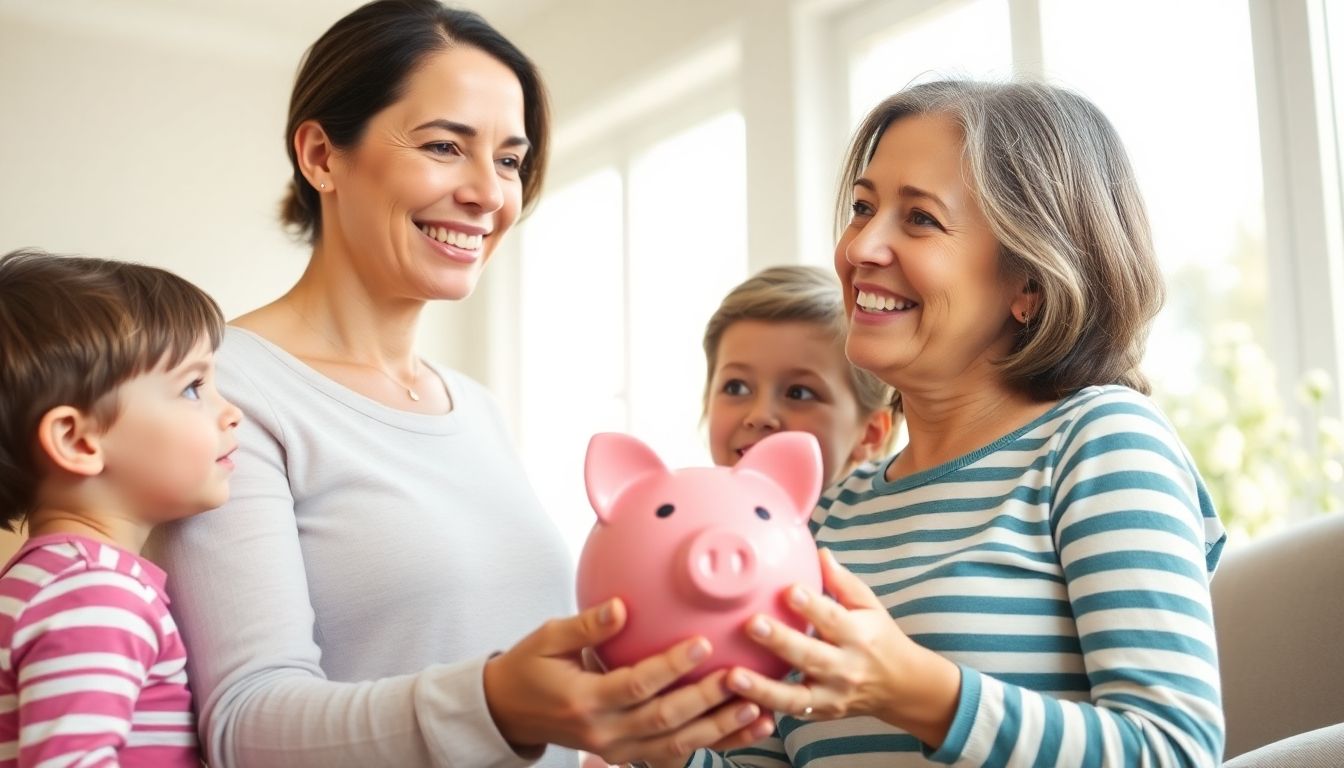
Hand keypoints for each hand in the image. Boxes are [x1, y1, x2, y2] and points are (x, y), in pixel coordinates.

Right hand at [484, 598, 774, 763]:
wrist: (510, 712)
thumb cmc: (529, 668)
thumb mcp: (548, 638)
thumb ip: (587, 625)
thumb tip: (621, 606)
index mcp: (585, 700)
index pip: (637, 684)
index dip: (671, 666)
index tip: (702, 642)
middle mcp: (605, 732)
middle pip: (665, 719)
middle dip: (707, 700)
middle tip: (741, 677)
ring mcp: (618, 749)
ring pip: (677, 744)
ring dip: (720, 730)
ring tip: (757, 711)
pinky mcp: (629, 754)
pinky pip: (674, 753)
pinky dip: (712, 744)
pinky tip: (743, 731)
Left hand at [724, 549, 961, 746]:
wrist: (901, 687)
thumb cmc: (879, 638)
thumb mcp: (869, 606)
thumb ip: (842, 582)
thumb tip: (820, 552)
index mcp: (858, 635)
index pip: (833, 618)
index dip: (811, 606)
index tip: (788, 590)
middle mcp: (845, 667)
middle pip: (810, 656)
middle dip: (780, 641)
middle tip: (752, 624)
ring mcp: (832, 695)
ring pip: (795, 696)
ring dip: (762, 687)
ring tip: (732, 675)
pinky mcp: (820, 713)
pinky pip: (789, 713)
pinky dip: (764, 707)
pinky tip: (736, 700)